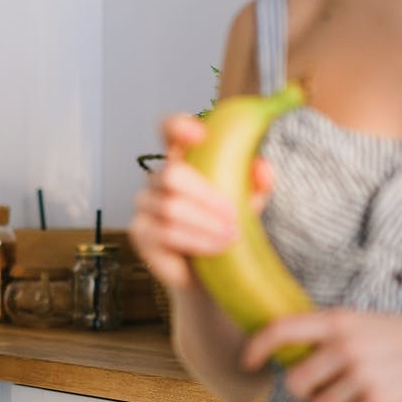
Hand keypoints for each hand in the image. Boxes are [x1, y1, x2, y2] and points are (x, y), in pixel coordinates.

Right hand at [128, 114, 274, 290]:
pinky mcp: (140, 232)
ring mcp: (145, 205)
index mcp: (184, 159)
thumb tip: (262, 167)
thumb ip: (257, 184)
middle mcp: (158, 178)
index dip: (178, 126)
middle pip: (171, 174)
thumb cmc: (226, 229)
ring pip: (171, 208)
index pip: (169, 130)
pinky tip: (216, 248)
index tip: (200, 134)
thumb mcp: (249, 204)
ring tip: (231, 236)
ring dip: (206, 223)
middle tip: (233, 215)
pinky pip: (165, 232)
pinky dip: (197, 240)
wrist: (211, 275)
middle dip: (206, 195)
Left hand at [241, 309, 401, 401]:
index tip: (249, 362)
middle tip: (324, 387)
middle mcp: (346, 346)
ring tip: (357, 393)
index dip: (257, 347)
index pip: (281, 330)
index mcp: (339, 321)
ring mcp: (363, 375)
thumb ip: (328, 333)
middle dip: (305, 390)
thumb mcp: (363, 321)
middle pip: (296, 383)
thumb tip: (285, 353)